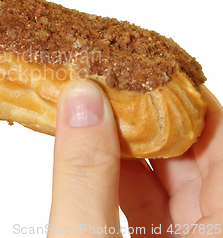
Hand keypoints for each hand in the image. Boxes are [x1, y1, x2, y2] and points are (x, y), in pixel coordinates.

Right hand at [47, 80, 222, 236]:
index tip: (149, 68)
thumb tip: (80, 101)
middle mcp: (210, 236)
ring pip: (168, 184)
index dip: (189, 100)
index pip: (221, 143)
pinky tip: (88, 154)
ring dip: (128, 146)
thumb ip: (85, 177)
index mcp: (219, 234)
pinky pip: (147, 207)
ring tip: (93, 109)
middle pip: (194, 159)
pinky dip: (117, 179)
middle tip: (111, 83)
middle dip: (150, 117)